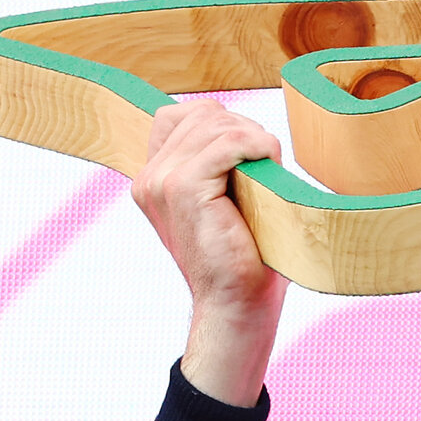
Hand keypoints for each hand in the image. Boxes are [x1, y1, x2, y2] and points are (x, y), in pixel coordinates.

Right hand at [132, 100, 289, 405]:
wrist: (236, 305)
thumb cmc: (242, 259)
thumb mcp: (223, 203)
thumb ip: (218, 165)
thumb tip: (245, 128)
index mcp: (153, 179)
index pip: (178, 116)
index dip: (221, 124)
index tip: (249, 155)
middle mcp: (150, 177)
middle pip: (201, 114)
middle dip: (242, 130)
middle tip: (266, 166)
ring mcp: (162, 181)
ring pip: (215, 124)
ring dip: (253, 139)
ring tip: (270, 170)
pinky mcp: (184, 188)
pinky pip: (227, 142)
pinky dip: (256, 145)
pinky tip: (271, 163)